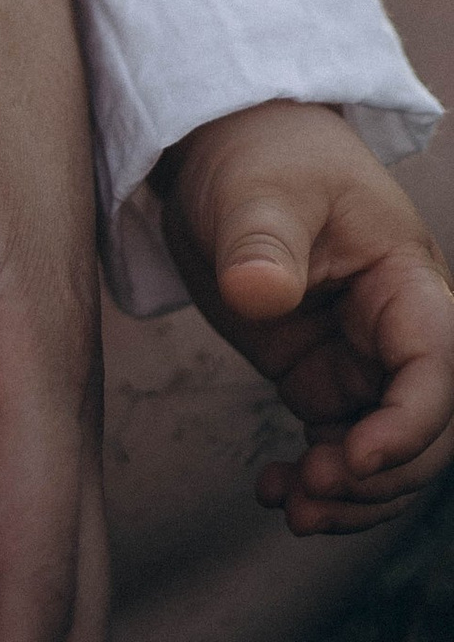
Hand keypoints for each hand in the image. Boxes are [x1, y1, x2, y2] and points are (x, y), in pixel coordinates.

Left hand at [157, 98, 453, 534]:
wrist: (222, 147)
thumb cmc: (259, 154)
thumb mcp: (256, 190)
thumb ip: (262, 243)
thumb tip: (257, 294)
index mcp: (408, 282)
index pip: (438, 368)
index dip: (408, 426)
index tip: (350, 457)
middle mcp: (399, 331)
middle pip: (428, 430)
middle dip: (379, 475)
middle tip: (311, 491)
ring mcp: (364, 361)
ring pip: (389, 454)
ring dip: (352, 497)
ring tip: (291, 508)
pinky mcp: (324, 379)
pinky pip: (342, 449)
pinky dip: (319, 482)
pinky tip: (274, 490)